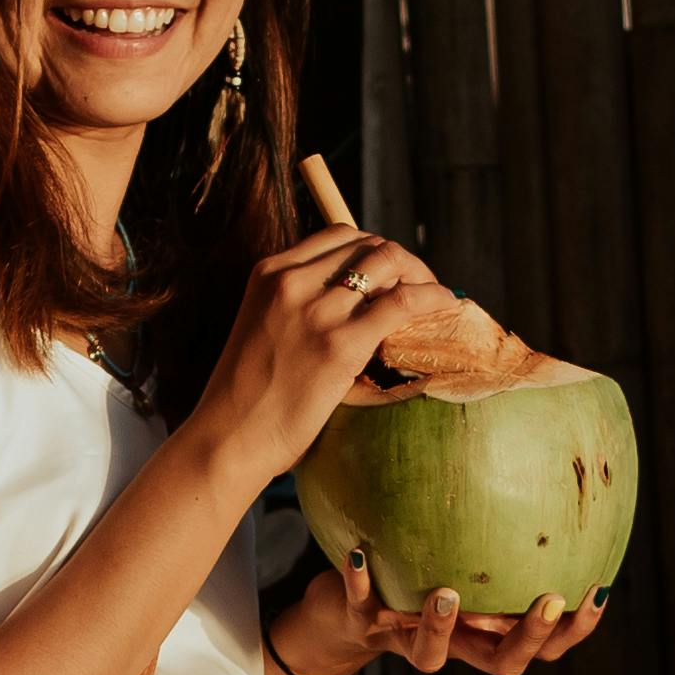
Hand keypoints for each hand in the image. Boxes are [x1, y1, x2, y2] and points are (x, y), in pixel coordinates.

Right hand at [195, 222, 453, 504]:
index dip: (373, 251)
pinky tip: (446, 306)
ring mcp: (316, 311)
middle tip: (420, 289)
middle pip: (368, 244)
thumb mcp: (264, 329)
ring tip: (434, 300)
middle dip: (402, 261)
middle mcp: (292, 281)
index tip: (390, 276)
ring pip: (388, 262)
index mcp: (270, 272)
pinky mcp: (340, 345)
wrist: (228, 438)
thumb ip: (297, 307)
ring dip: (420, 275)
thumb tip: (351, 306)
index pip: (339, 236)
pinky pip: (403, 302)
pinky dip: (432, 297)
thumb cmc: (246, 398)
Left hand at [293, 553, 608, 674]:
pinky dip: (358, 583)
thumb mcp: (464, 556)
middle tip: (550, 598)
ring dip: (440, 626)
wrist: (346, 610)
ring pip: (430, 654)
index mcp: (488, 631)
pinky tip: (355, 553)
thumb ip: (499, 533)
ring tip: (447, 592)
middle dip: (530, 636)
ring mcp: (407, 639)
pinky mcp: (362, 624)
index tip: (597, 590)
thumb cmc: (419, 572)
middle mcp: (456, 643)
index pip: (545, 644)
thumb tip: (548, 463)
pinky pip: (360, 606)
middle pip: (504, 663)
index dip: (575, 628)